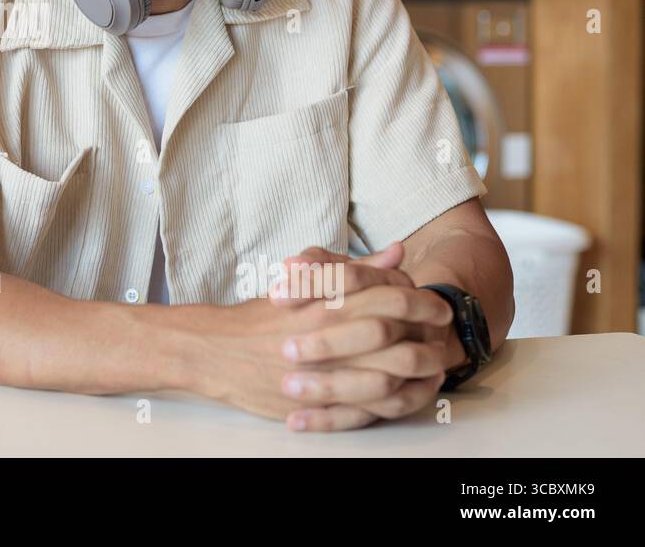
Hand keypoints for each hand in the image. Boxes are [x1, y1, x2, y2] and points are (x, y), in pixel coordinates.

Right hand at [178, 270, 451, 426]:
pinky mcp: (320, 402)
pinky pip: (371, 409)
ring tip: (434, 371)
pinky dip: (397, 404)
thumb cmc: (262, 316)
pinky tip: (409, 396)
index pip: (392, 297)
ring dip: (419, 376)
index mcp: (329, 301)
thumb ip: (358, 270)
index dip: (424, 302)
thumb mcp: (308, 284)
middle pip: (399, 338)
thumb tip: (398, 252)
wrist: (216, 351)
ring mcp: (326, 371)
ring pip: (390, 377)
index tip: (439, 308)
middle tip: (444, 341)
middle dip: (430, 341)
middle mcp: (331, 335)